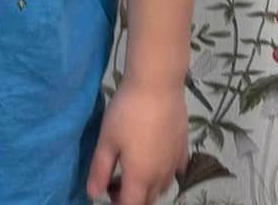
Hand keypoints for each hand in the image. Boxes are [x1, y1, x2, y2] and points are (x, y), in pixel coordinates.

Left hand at [86, 79, 188, 204]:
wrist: (157, 84)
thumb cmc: (127, 111)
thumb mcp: (107, 139)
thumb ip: (100, 170)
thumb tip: (93, 194)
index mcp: (140, 177)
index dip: (117, 203)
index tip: (107, 189)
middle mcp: (161, 176)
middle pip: (148, 200)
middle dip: (132, 197)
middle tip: (116, 178)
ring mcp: (175, 162)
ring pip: (162, 187)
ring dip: (148, 187)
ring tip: (135, 168)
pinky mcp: (184, 147)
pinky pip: (176, 170)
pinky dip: (165, 172)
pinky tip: (157, 156)